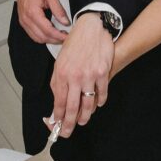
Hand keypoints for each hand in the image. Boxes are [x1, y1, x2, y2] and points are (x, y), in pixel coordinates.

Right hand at [13, 0, 68, 43]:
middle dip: (55, 40)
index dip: (58, 36)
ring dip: (49, 40)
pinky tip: (50, 33)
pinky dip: (43, 37)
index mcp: (33, 12)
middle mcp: (26, 19)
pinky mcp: (24, 23)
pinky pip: (33, 35)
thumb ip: (58, 10)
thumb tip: (65, 22)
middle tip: (65, 37)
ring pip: (37, 39)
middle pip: (42, 37)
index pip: (47, 30)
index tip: (66, 36)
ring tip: (59, 36)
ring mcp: (24, 22)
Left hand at [49, 14, 113, 136]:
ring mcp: (90, 75)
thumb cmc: (74, 45)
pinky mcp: (103, 73)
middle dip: (69, 123)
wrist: (90, 28)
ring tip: (83, 121)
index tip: (57, 125)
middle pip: (72, 107)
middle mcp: (75, 76)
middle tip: (67, 132)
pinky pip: (102, 94)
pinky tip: (97, 105)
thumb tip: (57, 103)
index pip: (59, 102)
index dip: (58, 117)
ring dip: (85, 116)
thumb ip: (58, 83)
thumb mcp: (60, 62)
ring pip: (88, 104)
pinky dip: (100, 102)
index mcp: (61, 74)